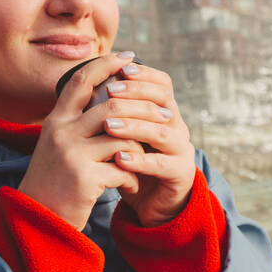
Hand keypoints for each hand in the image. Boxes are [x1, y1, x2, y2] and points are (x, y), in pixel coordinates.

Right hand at [17, 53, 144, 229]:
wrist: (36, 222)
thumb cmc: (54, 181)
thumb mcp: (58, 145)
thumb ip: (78, 122)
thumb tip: (110, 96)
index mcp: (56, 121)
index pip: (81, 81)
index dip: (105, 64)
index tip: (129, 56)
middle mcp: (61, 132)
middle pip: (111, 105)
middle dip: (144, 108)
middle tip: (166, 113)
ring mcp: (71, 155)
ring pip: (123, 137)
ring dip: (141, 148)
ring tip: (145, 159)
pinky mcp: (83, 179)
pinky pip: (123, 168)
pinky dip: (133, 177)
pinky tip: (132, 185)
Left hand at [99, 63, 195, 226]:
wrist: (153, 203)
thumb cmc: (134, 162)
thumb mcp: (126, 134)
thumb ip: (115, 112)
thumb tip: (90, 82)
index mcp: (166, 113)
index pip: (162, 84)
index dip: (144, 74)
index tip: (121, 68)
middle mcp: (178, 127)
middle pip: (163, 102)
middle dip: (136, 94)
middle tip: (110, 91)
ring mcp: (181, 151)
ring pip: (162, 132)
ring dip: (134, 126)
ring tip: (108, 126)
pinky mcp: (180, 174)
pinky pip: (161, 165)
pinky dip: (139, 160)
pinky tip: (119, 158)